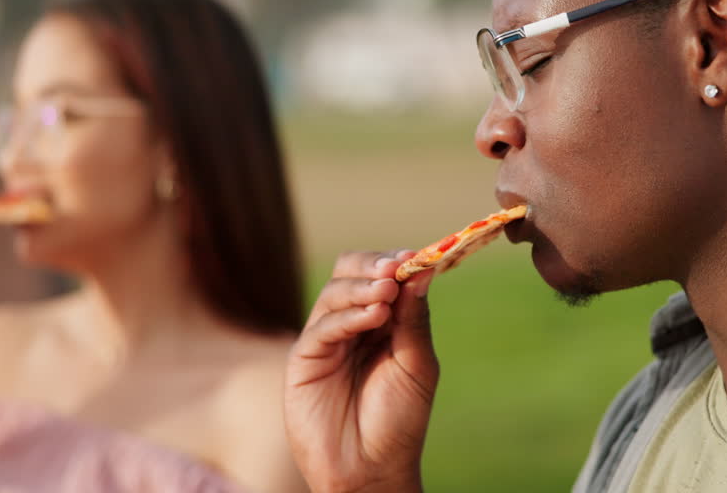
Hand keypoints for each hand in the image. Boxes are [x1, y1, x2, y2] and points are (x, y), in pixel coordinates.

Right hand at [285, 250, 438, 492]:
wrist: (372, 470)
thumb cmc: (398, 422)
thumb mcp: (416, 364)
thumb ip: (413, 318)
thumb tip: (422, 269)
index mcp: (381, 322)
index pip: (380, 275)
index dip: (395, 262)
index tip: (416, 255)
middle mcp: (351, 325)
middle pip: (350, 273)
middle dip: (373, 266)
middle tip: (395, 269)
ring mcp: (325, 340)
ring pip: (334, 293)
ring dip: (363, 288)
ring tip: (387, 293)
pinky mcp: (304, 359)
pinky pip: (322, 326)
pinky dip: (348, 315)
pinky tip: (373, 317)